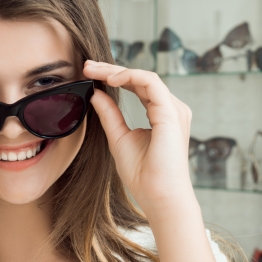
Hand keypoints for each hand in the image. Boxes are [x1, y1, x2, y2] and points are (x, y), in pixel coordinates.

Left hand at [82, 60, 192, 206]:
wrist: (159, 195)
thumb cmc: (143, 174)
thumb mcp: (118, 138)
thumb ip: (109, 115)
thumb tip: (96, 94)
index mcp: (162, 114)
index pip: (137, 86)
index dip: (114, 77)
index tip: (90, 74)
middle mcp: (171, 109)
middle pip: (140, 79)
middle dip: (112, 69)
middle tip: (88, 65)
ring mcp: (173, 109)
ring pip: (144, 77)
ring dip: (117, 70)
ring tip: (94, 70)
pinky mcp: (170, 112)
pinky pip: (150, 82)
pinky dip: (129, 76)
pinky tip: (110, 79)